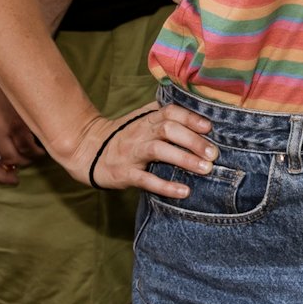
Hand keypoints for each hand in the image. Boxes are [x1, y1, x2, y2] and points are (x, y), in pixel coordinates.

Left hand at [0, 68, 41, 185]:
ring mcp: (3, 129)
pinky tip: (40, 149)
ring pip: (14, 159)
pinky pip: (30, 148)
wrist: (4, 65)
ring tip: (32, 157)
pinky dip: (36, 152)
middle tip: (14, 180)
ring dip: (24, 162)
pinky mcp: (20, 124)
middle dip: (2, 178)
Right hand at [70, 104, 215, 195]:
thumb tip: (199, 114)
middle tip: (214, 153)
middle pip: (168, 129)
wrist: (88, 150)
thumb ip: (165, 116)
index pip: (170, 112)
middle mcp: (140, 132)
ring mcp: (132, 152)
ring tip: (206, 169)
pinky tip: (184, 191)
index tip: (209, 127)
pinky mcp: (125, 173)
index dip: (191, 118)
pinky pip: (146, 179)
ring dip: (185, 159)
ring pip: (159, 150)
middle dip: (193, 140)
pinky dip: (166, 186)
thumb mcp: (141, 120)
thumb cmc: (125, 136)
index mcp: (147, 119)